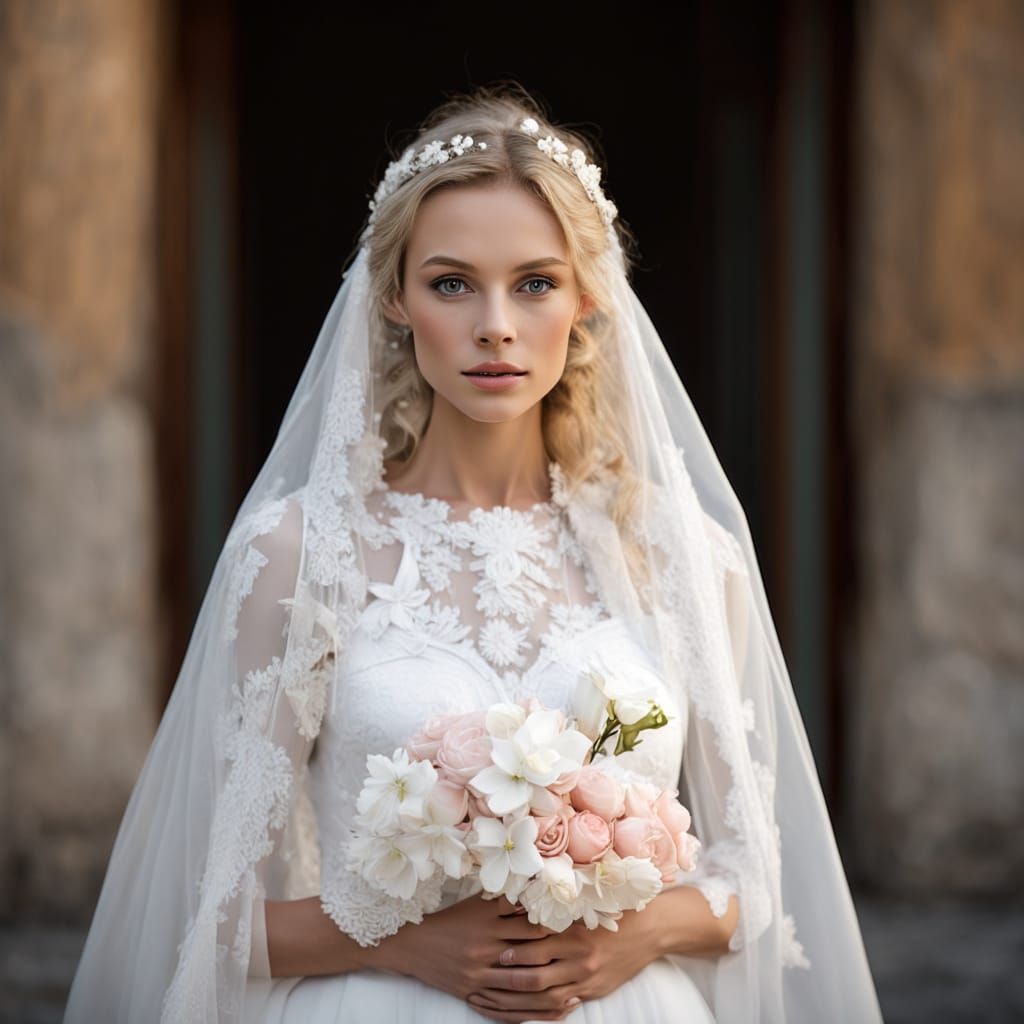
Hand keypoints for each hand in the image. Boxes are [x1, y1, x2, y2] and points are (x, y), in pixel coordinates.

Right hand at [376, 893, 573, 1021]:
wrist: (414, 944)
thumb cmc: (450, 919)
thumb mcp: (476, 903)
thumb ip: (504, 899)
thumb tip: (534, 889)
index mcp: (487, 919)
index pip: (528, 921)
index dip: (553, 923)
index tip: (575, 924)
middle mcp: (486, 944)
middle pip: (529, 950)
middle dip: (557, 954)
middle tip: (584, 954)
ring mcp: (479, 970)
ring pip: (521, 981)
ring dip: (549, 985)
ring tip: (574, 985)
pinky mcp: (472, 990)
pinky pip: (505, 1004)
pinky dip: (529, 1008)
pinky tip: (547, 1009)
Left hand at [466, 906, 662, 1021]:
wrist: (649, 930)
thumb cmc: (613, 911)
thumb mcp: (585, 906)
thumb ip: (557, 910)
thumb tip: (524, 907)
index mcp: (574, 933)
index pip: (536, 946)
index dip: (514, 951)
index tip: (495, 950)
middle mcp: (579, 958)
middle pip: (537, 976)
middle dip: (510, 980)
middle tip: (489, 978)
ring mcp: (587, 978)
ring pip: (547, 997)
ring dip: (521, 998)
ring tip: (500, 995)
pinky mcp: (594, 990)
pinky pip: (564, 1005)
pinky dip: (544, 1008)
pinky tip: (527, 1007)